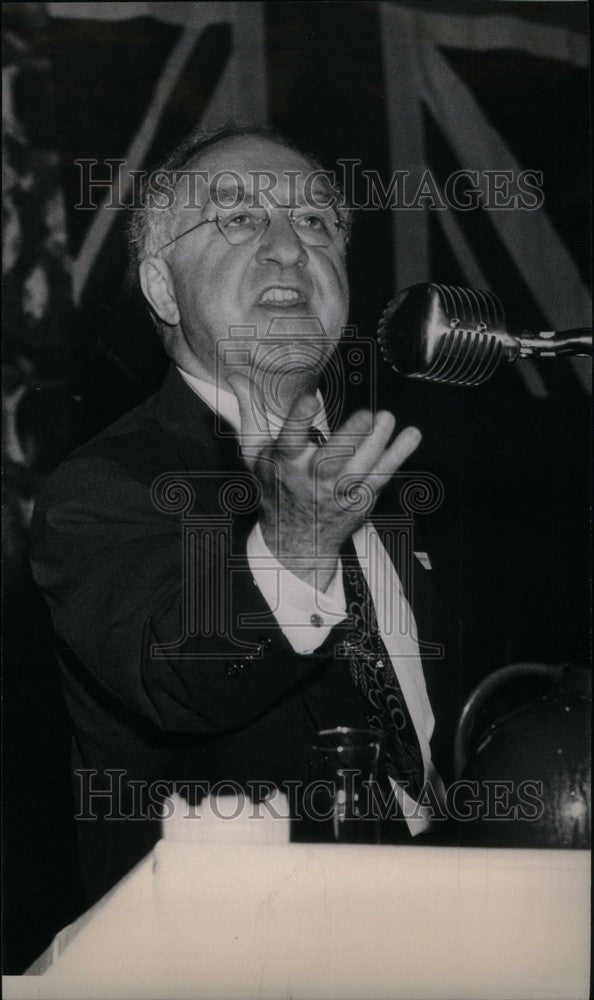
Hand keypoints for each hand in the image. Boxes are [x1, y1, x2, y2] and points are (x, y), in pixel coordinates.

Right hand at [227, 374, 420, 590]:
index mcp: (284, 464)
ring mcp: (338, 492)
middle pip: (331, 460)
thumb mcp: (255, 453)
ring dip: (377, 444)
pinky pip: (382, 476)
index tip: (309, 400)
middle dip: (350, 439)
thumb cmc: (275, 487)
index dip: (298, 421)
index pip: (288, 442)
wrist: (295, 539)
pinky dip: (398, 456)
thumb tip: (236, 378)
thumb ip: (250, 413)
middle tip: (366, 415)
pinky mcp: (360, 499)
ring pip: (360, 468)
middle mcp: (311, 480)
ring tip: (387, 419)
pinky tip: (411, 436)